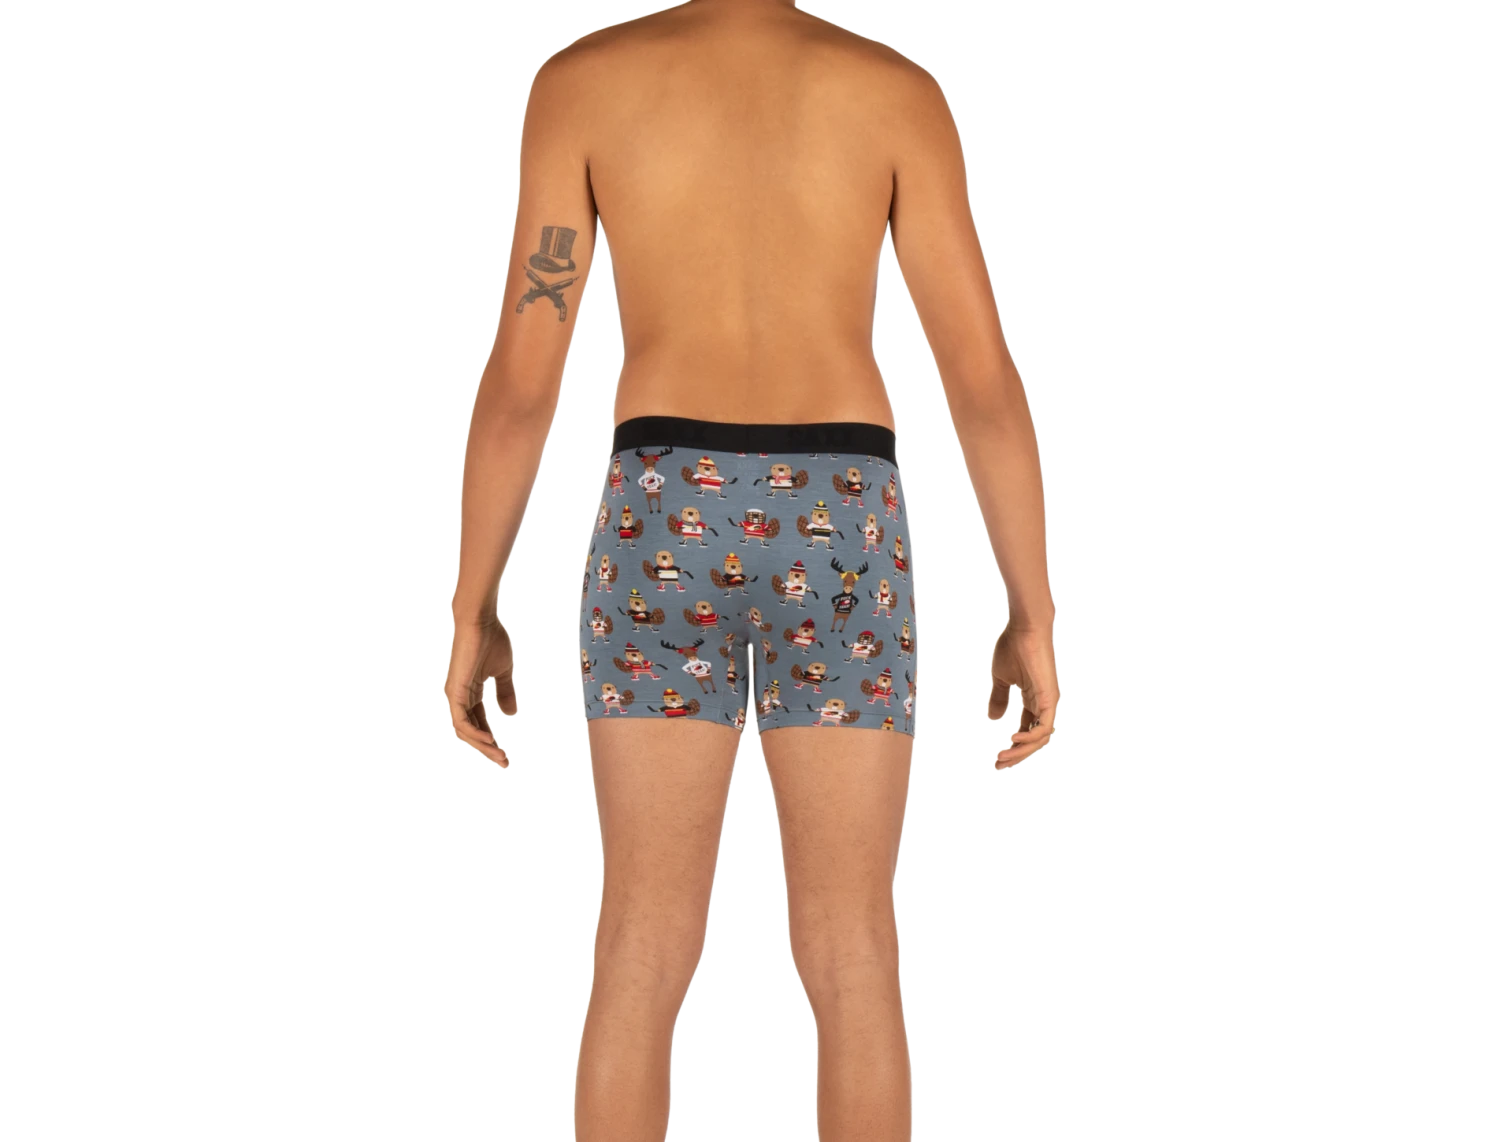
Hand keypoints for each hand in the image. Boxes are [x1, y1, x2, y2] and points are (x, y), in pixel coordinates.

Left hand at [446, 615, 518, 766]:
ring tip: (500, 756)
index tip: (506, 754)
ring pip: (465, 730)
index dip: (491, 739)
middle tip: (504, 763)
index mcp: (469, 692)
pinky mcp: (455, 691)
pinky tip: (490, 741)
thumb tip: (511, 714)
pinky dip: (475, 733)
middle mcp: (459, 697)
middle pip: (470, 731)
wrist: (480, 621)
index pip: (478, 723)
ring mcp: (455, 694)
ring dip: (483, 745)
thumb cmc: (491, 640)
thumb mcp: (503, 672)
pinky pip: (462, 720)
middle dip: (487, 748)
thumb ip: (505, 692)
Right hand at [988, 624, 1058, 769]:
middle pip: (1035, 739)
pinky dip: (1030, 738)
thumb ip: (998, 698)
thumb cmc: (1013, 647)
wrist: (1024, 628)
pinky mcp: (1049, 697)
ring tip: (1002, 757)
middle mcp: (1044, 703)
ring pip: (1040, 738)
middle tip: (998, 765)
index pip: (1027, 730)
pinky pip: (1044, 727)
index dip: (1014, 746)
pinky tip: (1012, 740)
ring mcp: (1048, 701)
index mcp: (1034, 699)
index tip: (997, 757)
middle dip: (1017, 755)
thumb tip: (993, 719)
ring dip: (1021, 751)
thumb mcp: (1001, 678)